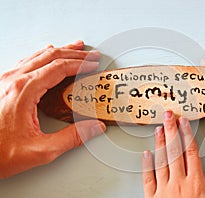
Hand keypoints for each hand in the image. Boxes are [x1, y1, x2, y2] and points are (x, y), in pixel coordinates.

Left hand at [0, 41, 105, 177]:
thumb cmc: (0, 152)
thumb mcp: (41, 150)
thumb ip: (72, 137)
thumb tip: (94, 127)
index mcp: (24, 91)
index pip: (59, 68)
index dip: (80, 65)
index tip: (93, 65)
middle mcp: (13, 80)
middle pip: (51, 56)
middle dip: (74, 54)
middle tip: (91, 54)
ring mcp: (6, 80)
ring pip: (38, 56)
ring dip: (60, 51)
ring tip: (75, 48)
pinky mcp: (4, 85)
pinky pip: (28, 62)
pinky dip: (44, 56)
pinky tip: (48, 54)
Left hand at [142, 111, 204, 197]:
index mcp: (196, 183)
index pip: (191, 152)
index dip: (187, 134)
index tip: (184, 122)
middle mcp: (179, 184)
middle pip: (175, 151)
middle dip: (171, 131)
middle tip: (168, 116)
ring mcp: (164, 191)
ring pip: (161, 161)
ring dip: (160, 143)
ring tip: (159, 129)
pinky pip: (148, 178)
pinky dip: (147, 165)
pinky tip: (146, 153)